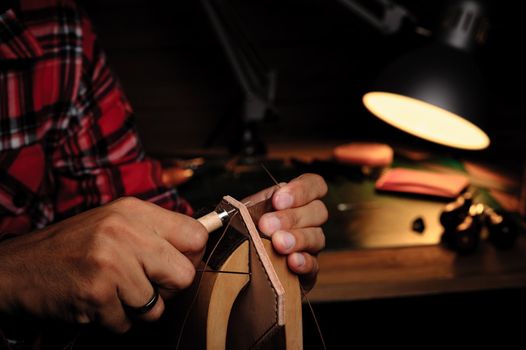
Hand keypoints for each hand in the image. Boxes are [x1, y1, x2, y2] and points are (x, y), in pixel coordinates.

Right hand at [0, 197, 207, 332]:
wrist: (17, 268)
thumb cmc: (73, 246)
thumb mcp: (116, 221)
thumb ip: (156, 231)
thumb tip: (200, 242)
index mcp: (134, 211)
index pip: (196, 235)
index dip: (191, 255)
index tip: (174, 262)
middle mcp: (125, 232)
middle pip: (184, 275)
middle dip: (166, 288)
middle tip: (142, 283)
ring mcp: (111, 263)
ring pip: (157, 306)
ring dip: (136, 308)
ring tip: (112, 292)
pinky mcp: (96, 294)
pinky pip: (127, 324)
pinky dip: (112, 320)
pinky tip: (95, 302)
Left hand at [247, 174, 327, 291]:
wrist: (231, 273)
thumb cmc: (237, 239)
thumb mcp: (237, 217)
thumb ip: (243, 209)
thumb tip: (239, 208)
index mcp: (292, 201)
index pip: (313, 185)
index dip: (301, 190)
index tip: (278, 200)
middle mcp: (305, 222)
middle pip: (318, 211)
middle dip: (291, 217)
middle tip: (266, 225)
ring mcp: (309, 247)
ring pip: (317, 237)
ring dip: (298, 238)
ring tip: (278, 244)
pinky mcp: (307, 272)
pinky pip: (314, 266)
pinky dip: (304, 262)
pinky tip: (292, 262)